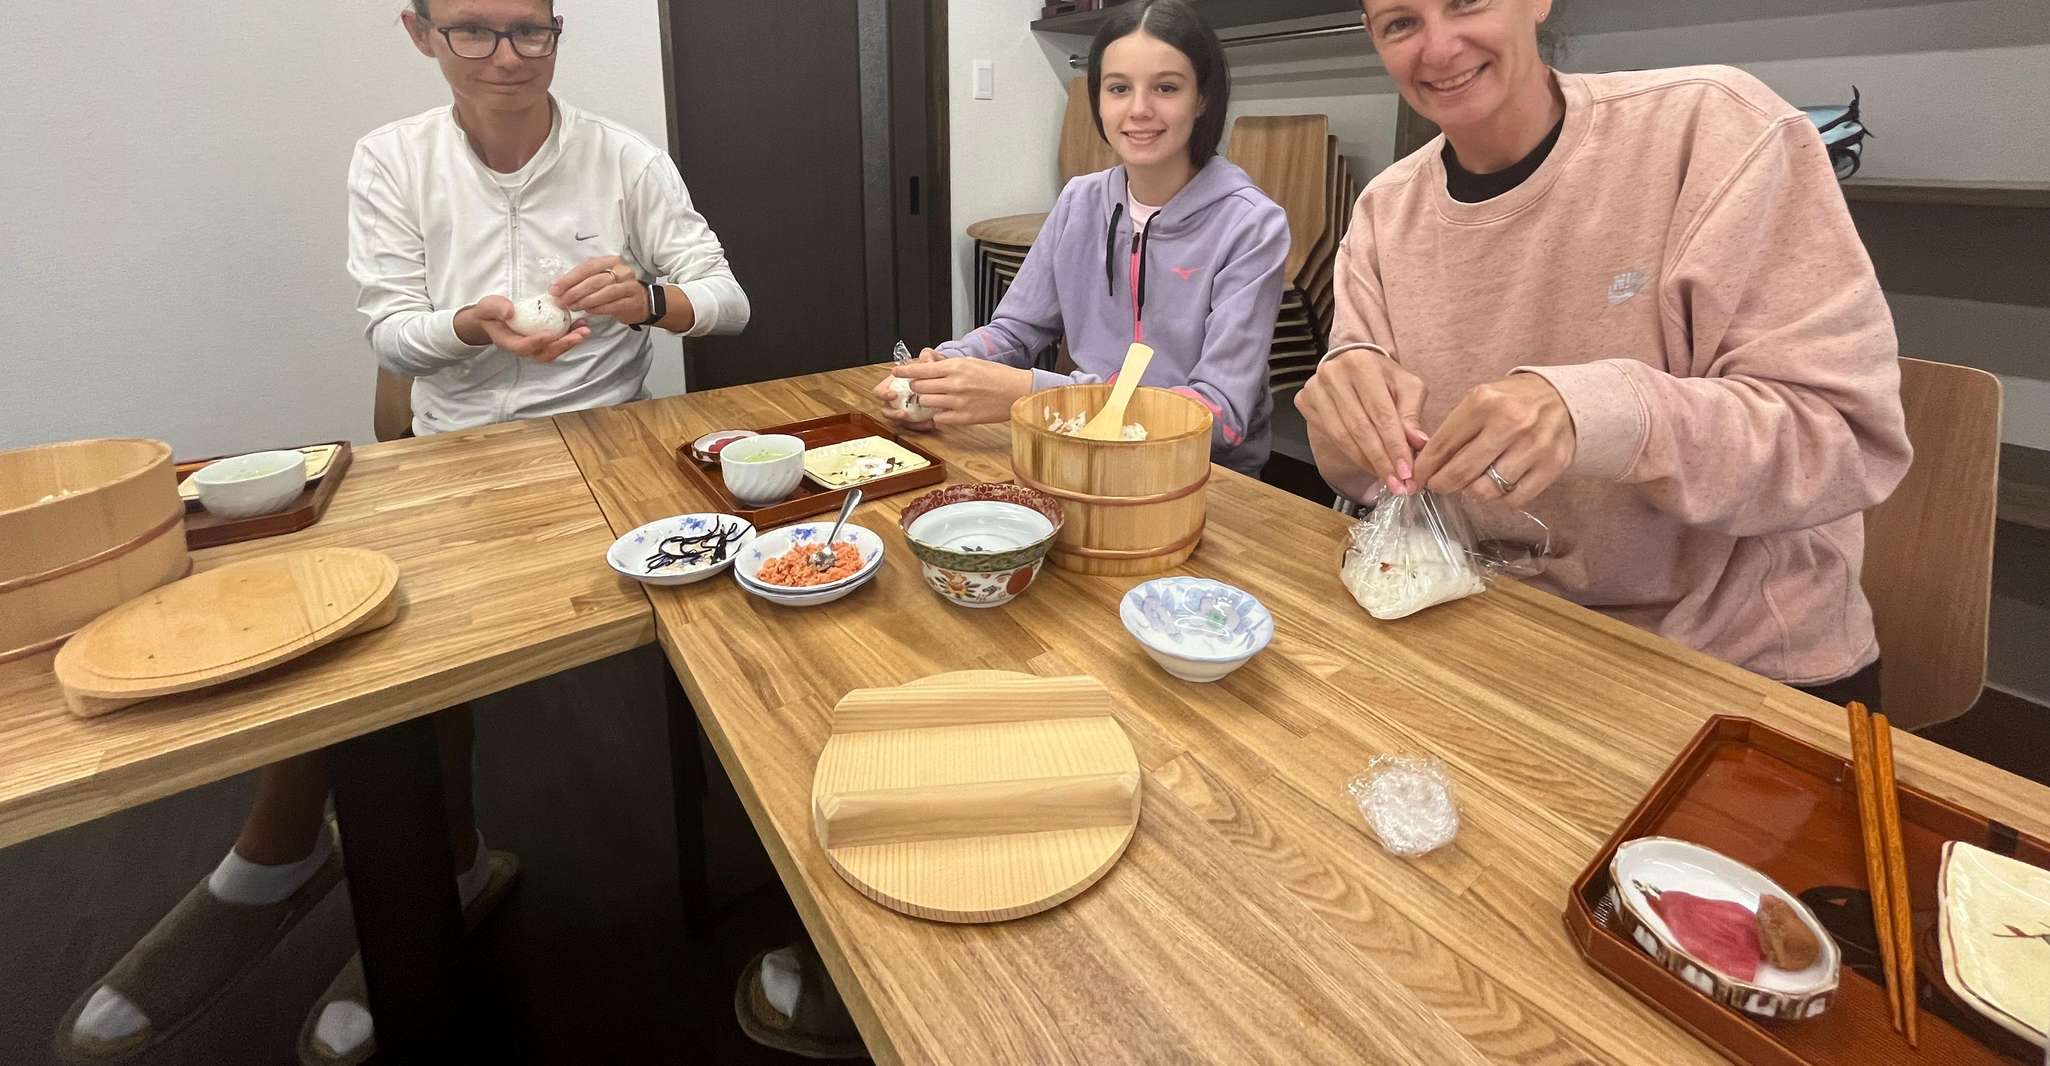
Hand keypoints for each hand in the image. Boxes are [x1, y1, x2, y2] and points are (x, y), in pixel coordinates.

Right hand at [457, 295, 590, 362]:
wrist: (493, 318)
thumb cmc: (491, 313)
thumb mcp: (488, 306)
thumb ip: (497, 308)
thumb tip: (510, 312)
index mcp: (509, 342)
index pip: (523, 347)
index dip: (536, 342)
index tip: (548, 334)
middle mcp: (524, 347)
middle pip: (545, 353)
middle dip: (562, 345)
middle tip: (578, 336)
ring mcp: (536, 345)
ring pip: (555, 349)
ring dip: (571, 341)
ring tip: (585, 330)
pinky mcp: (545, 339)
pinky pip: (559, 340)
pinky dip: (571, 334)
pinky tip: (582, 324)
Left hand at [550, 255, 648, 321]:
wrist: (642, 302)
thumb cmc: (617, 289)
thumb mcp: (602, 278)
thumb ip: (584, 280)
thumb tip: (559, 288)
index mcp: (611, 261)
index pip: (587, 267)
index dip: (569, 278)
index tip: (555, 289)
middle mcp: (622, 271)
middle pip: (594, 280)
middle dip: (574, 291)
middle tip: (561, 301)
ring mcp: (629, 286)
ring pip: (603, 293)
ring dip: (584, 301)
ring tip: (572, 307)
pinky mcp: (632, 301)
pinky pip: (611, 305)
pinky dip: (597, 309)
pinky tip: (587, 311)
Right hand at [873, 348, 937, 430]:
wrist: (941, 379)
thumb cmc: (929, 369)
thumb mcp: (930, 360)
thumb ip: (927, 357)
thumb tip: (926, 358)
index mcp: (891, 385)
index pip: (879, 391)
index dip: (883, 394)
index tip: (893, 395)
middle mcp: (894, 401)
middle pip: (886, 411)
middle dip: (893, 415)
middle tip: (905, 414)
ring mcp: (903, 411)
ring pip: (899, 423)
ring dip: (909, 424)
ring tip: (922, 422)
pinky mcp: (914, 420)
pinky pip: (913, 427)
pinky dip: (921, 427)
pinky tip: (931, 423)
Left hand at [889, 350, 1033, 426]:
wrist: (1017, 391)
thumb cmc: (997, 375)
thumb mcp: (971, 362)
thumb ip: (948, 364)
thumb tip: (928, 361)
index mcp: (956, 367)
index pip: (921, 369)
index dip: (905, 371)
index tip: (896, 372)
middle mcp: (955, 384)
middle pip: (920, 386)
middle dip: (916, 386)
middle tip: (920, 385)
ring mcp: (958, 402)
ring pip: (927, 402)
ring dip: (926, 400)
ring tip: (935, 397)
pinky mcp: (964, 418)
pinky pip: (939, 418)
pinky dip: (939, 414)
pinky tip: (946, 409)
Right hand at [1295, 347, 1429, 495]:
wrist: (1354, 367)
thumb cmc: (1384, 378)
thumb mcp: (1406, 388)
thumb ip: (1412, 414)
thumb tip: (1419, 443)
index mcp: (1362, 363)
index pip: (1380, 412)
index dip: (1394, 445)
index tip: (1407, 472)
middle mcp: (1334, 373)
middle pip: (1360, 427)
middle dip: (1381, 460)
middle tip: (1397, 483)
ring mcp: (1315, 388)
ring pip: (1342, 436)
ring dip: (1366, 462)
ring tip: (1385, 479)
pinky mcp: (1305, 401)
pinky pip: (1329, 436)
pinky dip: (1351, 455)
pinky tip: (1368, 465)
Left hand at [1411, 373, 1575, 508]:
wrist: (1565, 397)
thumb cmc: (1514, 401)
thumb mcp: (1481, 400)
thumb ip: (1456, 429)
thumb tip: (1427, 465)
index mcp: (1484, 402)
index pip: (1442, 445)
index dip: (1425, 467)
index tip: (1417, 477)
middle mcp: (1510, 423)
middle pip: (1461, 472)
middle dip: (1441, 484)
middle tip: (1438, 485)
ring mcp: (1533, 446)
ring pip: (1486, 490)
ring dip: (1472, 492)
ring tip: (1471, 483)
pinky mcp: (1552, 465)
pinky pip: (1514, 499)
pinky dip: (1500, 498)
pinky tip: (1497, 486)